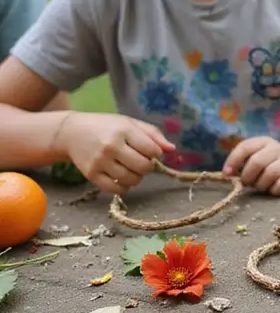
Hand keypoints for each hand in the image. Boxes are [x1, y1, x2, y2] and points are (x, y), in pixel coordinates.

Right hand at [55, 112, 174, 194]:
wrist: (73, 132)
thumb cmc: (106, 127)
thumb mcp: (129, 123)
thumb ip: (152, 134)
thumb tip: (172, 149)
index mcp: (123, 130)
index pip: (152, 150)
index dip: (156, 154)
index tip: (150, 151)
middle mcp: (111, 146)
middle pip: (143, 167)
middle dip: (147, 167)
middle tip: (141, 161)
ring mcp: (100, 162)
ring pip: (131, 179)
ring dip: (137, 177)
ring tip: (131, 168)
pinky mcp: (91, 175)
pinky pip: (116, 189)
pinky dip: (124, 187)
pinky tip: (122, 178)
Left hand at [223, 136, 279, 195]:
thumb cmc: (271, 166)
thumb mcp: (257, 158)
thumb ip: (242, 163)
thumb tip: (227, 174)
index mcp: (263, 142)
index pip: (245, 147)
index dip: (233, 161)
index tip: (227, 174)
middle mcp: (276, 149)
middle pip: (256, 161)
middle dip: (248, 176)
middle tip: (248, 183)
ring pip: (270, 173)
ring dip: (261, 184)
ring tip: (262, 187)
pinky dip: (274, 190)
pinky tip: (274, 190)